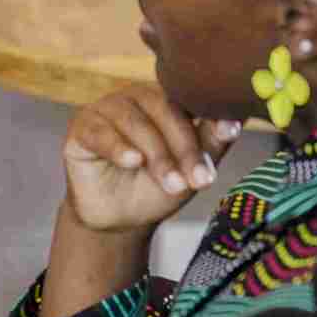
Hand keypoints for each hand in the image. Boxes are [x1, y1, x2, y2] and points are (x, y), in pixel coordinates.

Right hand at [62, 85, 240, 232]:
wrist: (117, 219)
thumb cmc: (154, 189)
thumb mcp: (190, 171)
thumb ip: (210, 144)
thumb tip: (234, 121)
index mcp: (167, 99)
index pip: (190, 100)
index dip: (209, 118)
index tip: (229, 135)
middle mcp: (137, 97)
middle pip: (164, 108)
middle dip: (185, 147)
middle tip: (198, 180)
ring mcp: (107, 108)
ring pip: (134, 121)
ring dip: (157, 155)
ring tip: (172, 184)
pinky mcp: (82, 126)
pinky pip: (100, 132)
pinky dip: (118, 147)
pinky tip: (132, 162)